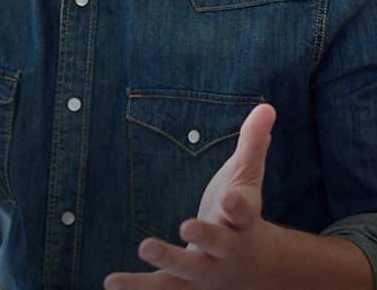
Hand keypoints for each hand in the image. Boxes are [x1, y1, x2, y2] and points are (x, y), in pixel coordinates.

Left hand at [105, 104, 277, 289]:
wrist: (252, 269)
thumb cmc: (240, 215)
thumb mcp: (247, 179)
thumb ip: (253, 145)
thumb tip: (266, 106)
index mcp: (243, 222)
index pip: (245, 212)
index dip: (238, 207)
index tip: (230, 200)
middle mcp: (226, 250)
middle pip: (217, 244)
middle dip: (203, 235)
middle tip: (187, 226)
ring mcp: (204, 272)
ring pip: (184, 272)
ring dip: (162, 265)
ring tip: (140, 252)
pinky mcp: (183, 285)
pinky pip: (159, 289)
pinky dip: (136, 289)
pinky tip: (110, 283)